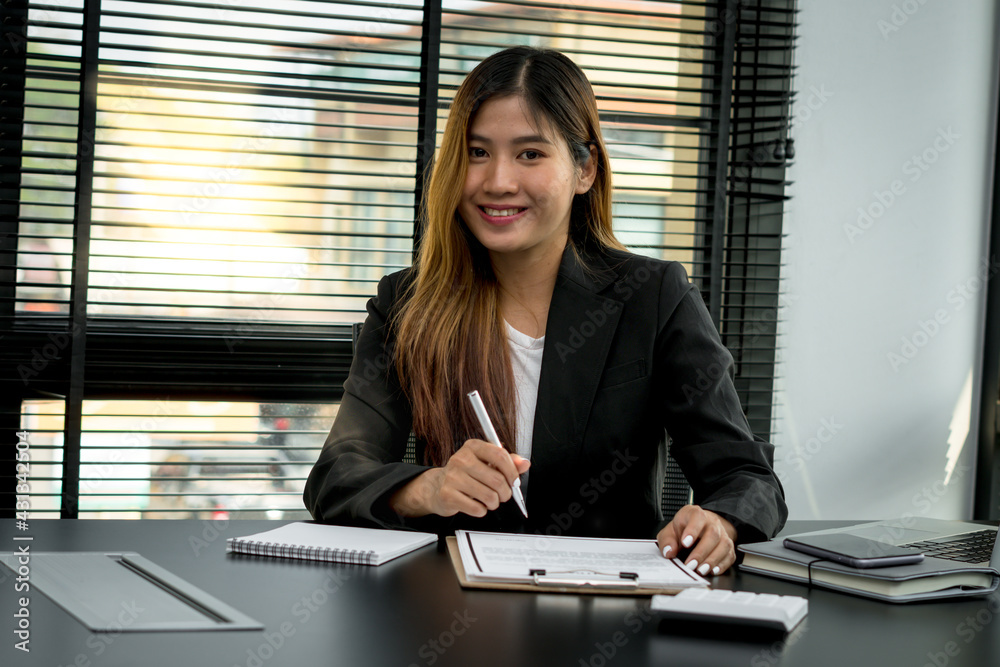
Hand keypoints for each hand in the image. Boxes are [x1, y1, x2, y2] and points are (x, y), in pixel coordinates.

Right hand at [390, 439, 529, 517]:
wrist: (437, 487)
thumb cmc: (465, 474)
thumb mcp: (486, 463)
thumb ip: (507, 462)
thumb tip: (524, 463)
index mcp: (473, 447)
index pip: (500, 455)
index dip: (512, 471)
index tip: (515, 481)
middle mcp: (461, 459)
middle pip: (497, 479)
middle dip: (505, 492)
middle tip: (503, 495)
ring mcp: (453, 477)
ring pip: (489, 496)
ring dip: (494, 503)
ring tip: (489, 500)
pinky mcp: (448, 495)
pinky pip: (477, 509)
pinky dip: (482, 511)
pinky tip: (476, 505)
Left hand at [657, 505, 736, 575]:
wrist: (702, 527)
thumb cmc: (685, 528)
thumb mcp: (671, 530)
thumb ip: (667, 540)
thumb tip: (669, 552)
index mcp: (695, 514)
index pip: (697, 517)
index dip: (692, 530)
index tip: (685, 543)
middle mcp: (712, 523)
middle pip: (712, 534)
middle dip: (701, 552)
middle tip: (690, 564)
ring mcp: (723, 534)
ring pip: (724, 545)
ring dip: (712, 560)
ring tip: (700, 570)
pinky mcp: (728, 547)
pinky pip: (730, 556)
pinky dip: (722, 565)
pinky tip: (713, 570)